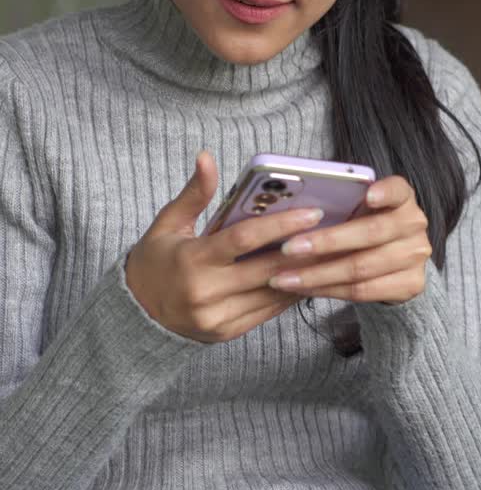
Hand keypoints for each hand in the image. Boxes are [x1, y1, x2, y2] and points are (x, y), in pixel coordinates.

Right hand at [125, 151, 326, 342]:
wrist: (136, 314)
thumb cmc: (156, 261)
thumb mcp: (169, 224)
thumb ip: (195, 193)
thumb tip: (207, 156)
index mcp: (192, 260)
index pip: (243, 239)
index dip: (280, 226)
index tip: (312, 214)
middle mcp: (205, 292)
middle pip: (266, 269)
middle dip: (303, 251)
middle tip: (333, 233)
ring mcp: (217, 317)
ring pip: (272, 294)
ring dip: (303, 275)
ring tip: (329, 254)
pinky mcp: (227, 333)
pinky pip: (267, 313)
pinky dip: (289, 294)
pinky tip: (307, 277)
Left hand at [266, 175, 432, 304]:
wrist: (394, 262)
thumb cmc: (364, 227)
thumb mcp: (357, 210)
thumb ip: (339, 205)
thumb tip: (291, 212)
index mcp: (402, 198)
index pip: (398, 189)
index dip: (384, 192)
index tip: (368, 195)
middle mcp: (414, 224)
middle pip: (371, 233)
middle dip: (325, 242)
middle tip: (288, 248)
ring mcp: (416, 256)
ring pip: (361, 267)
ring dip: (318, 274)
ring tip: (285, 278)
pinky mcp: (412, 284)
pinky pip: (363, 291)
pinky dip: (329, 290)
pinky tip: (305, 288)